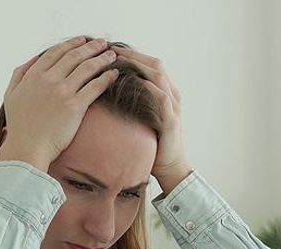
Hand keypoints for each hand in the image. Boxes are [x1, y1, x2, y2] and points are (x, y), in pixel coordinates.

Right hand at [0, 36, 119, 169]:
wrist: (27, 147)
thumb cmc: (20, 125)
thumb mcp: (11, 94)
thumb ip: (20, 74)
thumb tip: (32, 60)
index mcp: (33, 75)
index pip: (56, 52)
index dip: (72, 44)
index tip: (83, 40)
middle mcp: (49, 80)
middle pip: (74, 56)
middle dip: (91, 47)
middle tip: (103, 43)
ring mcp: (63, 92)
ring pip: (87, 68)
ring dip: (102, 59)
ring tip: (112, 56)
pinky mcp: (75, 106)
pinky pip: (95, 87)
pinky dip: (106, 78)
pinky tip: (114, 74)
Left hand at [110, 44, 192, 192]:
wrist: (169, 167)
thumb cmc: (152, 144)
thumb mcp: (140, 118)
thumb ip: (131, 102)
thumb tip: (107, 90)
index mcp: (164, 92)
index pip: (149, 64)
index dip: (132, 54)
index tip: (111, 48)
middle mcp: (171, 95)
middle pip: (154, 64)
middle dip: (134, 54)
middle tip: (112, 48)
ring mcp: (173, 106)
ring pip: (159, 76)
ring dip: (139, 65)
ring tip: (121, 59)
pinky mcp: (172, 120)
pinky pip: (162, 98)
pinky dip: (149, 87)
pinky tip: (136, 81)